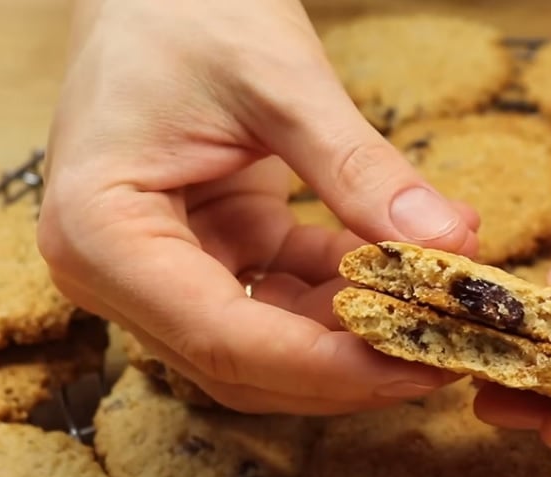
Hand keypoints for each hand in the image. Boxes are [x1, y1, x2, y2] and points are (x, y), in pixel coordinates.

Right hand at [37, 0, 478, 413]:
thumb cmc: (187, 9)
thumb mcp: (280, 82)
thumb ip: (360, 170)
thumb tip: (449, 244)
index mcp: (101, 233)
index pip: (223, 338)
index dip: (330, 367)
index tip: (422, 366)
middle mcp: (116, 271)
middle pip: (244, 363)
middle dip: (351, 367)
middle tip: (448, 355)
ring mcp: (161, 267)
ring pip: (269, 345)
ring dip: (356, 336)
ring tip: (441, 311)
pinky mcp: (210, 249)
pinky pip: (284, 296)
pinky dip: (346, 290)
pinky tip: (407, 271)